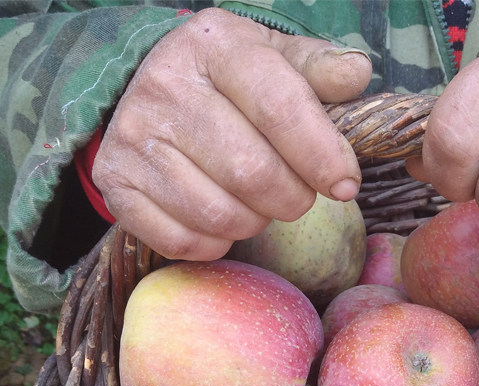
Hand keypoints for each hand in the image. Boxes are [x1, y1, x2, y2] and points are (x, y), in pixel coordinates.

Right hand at [92, 8, 371, 260]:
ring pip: (222, 215)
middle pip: (253, 173)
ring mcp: (132, 138)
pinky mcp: (116, 184)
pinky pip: (185, 242)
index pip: (280, 108)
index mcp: (215, 46)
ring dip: (255, 222)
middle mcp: (164, 86)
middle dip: (292, 198)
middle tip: (296, 195)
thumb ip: (320, 69)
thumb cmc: (234, 84)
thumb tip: (358, 73)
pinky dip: (216, 243)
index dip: (322, 156)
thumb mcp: (277, 61)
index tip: (345, 184)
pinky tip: (221, 217)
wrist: (154, 94)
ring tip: (256, 201)